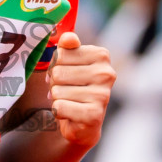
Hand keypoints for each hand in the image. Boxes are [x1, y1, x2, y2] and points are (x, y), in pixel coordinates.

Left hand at [48, 32, 114, 150]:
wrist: (84, 123)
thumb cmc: (74, 88)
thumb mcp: (69, 63)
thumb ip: (67, 48)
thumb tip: (69, 38)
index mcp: (101, 55)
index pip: (60, 54)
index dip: (55, 66)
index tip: (66, 74)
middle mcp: (106, 73)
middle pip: (57, 73)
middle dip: (55, 84)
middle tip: (66, 91)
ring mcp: (102, 94)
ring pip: (57, 91)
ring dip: (57, 99)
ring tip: (69, 102)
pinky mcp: (94, 115)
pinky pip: (60, 107)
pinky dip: (59, 112)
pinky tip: (70, 114)